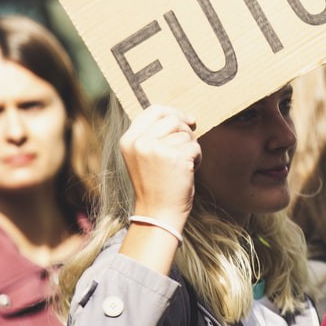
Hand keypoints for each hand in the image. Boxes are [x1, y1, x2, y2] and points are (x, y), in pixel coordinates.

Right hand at [120, 105, 200, 233]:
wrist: (158, 214)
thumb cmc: (155, 185)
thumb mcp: (142, 156)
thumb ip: (153, 134)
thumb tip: (184, 116)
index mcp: (129, 140)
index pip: (154, 111)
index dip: (172, 112)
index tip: (186, 120)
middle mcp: (140, 142)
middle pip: (172, 119)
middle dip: (185, 130)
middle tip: (186, 146)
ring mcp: (157, 149)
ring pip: (185, 133)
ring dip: (190, 147)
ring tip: (181, 165)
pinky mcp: (176, 157)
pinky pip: (195, 146)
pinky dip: (197, 158)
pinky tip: (188, 171)